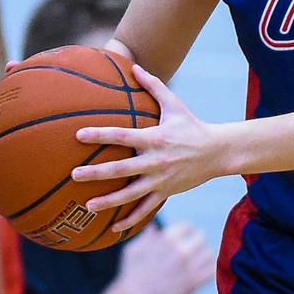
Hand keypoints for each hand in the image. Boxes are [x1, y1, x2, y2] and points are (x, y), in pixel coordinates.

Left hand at [73, 66, 219, 232]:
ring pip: (131, 194)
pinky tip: (113, 227)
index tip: (79, 135)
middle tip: (74, 174)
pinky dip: (130, 219)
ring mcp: (161, 179)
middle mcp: (156, 161)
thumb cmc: (192, 125)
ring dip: (109, 201)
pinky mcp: (167, 192)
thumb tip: (134, 66)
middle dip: (97, 173)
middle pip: (122, 169)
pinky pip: (146, 209)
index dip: (101, 135)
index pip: (123, 136)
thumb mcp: (175, 104)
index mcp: (155, 138)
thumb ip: (153, 86)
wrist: (218, 152)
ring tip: (88, 205)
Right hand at [111, 221, 213, 293]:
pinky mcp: (194, 282)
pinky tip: (200, 274)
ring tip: (196, 263)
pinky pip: (212, 270)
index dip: (185, 233)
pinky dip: (209, 271)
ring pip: (209, 254)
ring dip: (203, 257)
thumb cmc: (132, 275)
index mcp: (167, 239)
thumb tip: (155, 227)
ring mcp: (189, 267)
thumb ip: (147, 237)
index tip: (183, 239)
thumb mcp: (134, 250)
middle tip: (191, 252)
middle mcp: (181, 251)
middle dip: (196, 243)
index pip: (187, 226)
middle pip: (201, 237)